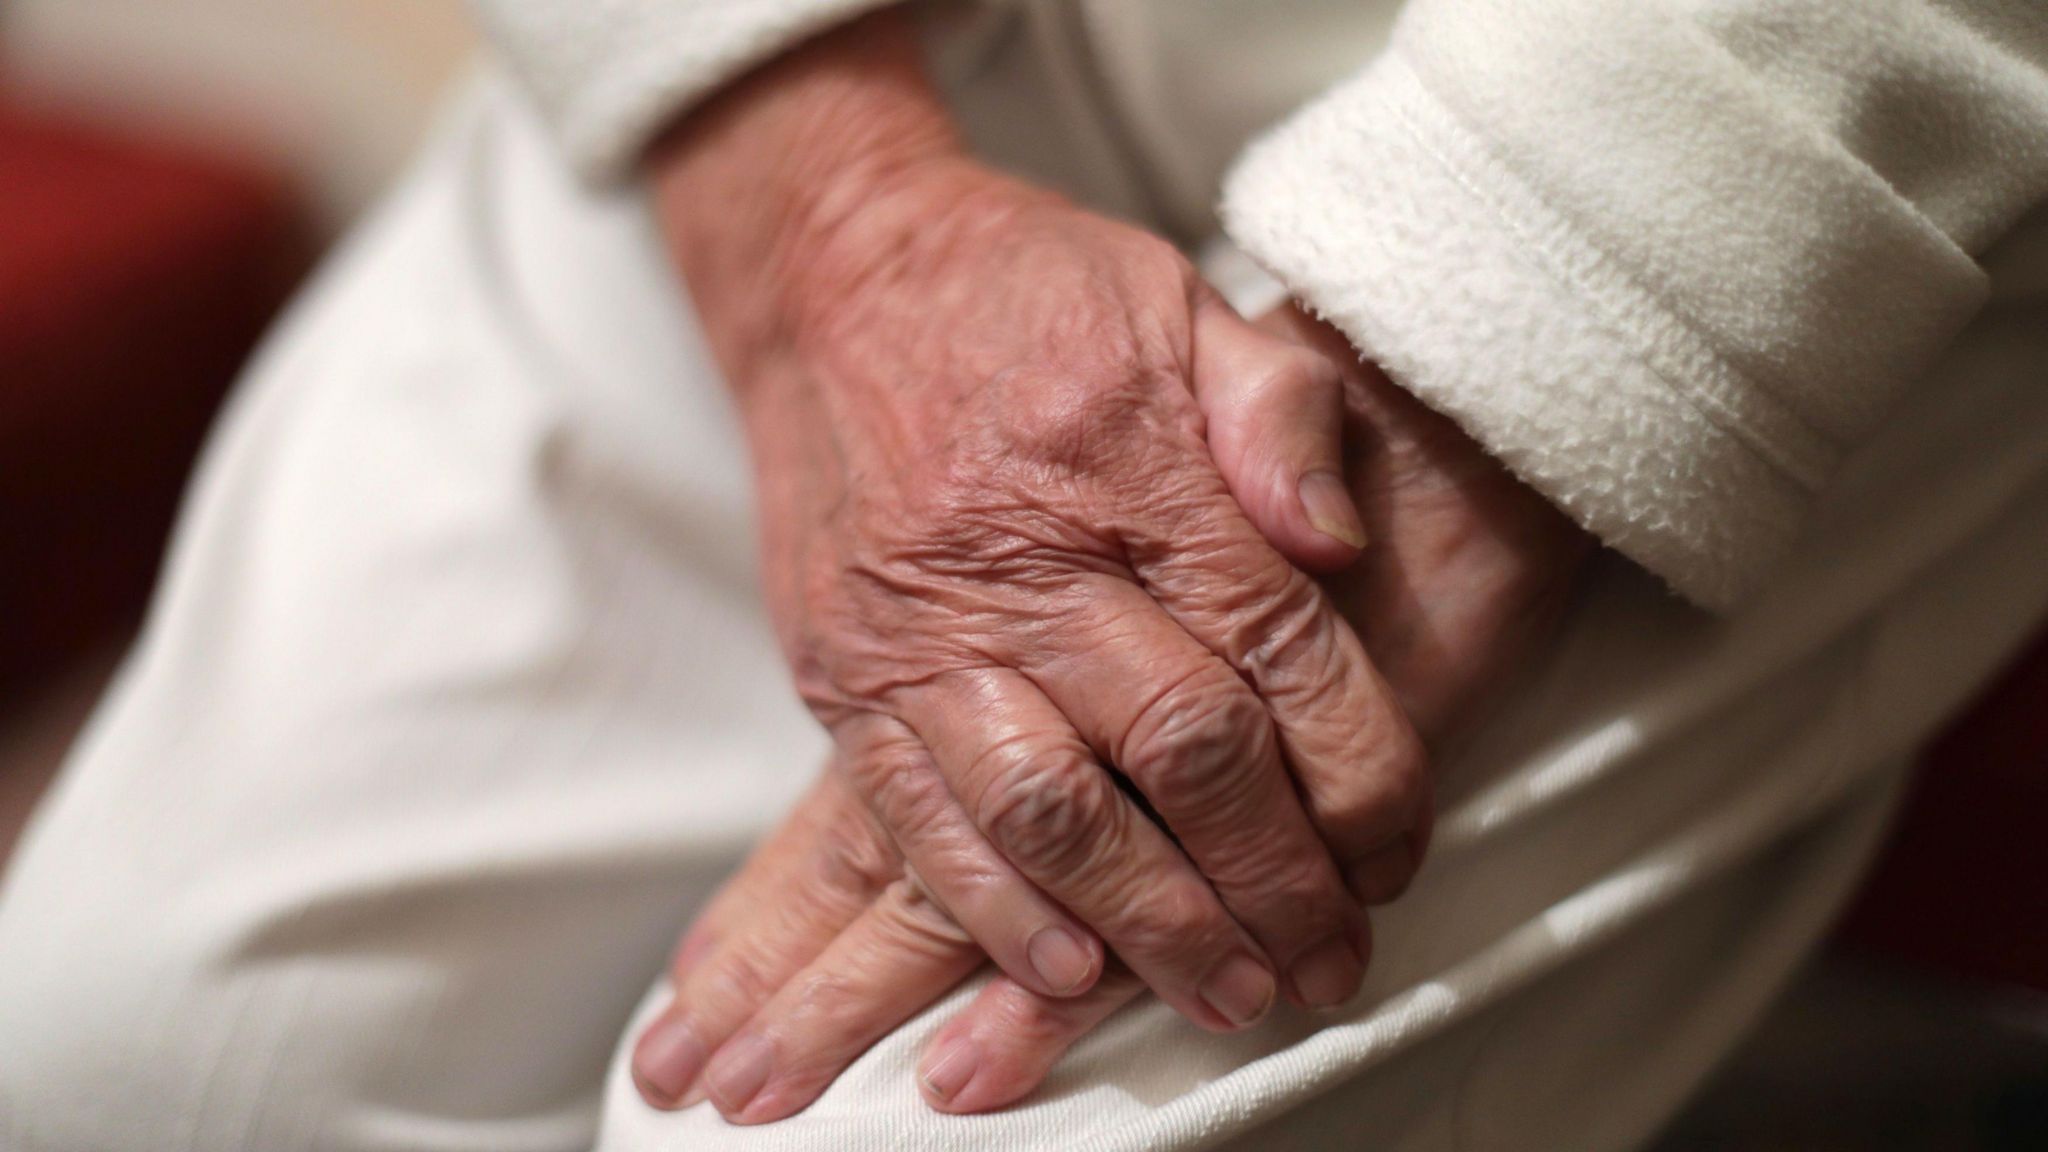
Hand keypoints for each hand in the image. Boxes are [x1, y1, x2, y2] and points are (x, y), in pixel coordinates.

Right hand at [635, 9, 1433, 1105]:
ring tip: (1227, 996)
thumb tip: (1345, 545)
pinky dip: (996, 912)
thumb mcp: (1184, 304)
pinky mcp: (844, 676)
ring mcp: (923, 630)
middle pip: (1183, 754)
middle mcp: (1029, 562)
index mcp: (1135, 469)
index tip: (1396, 851)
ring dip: (1151, 925)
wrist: (836, 275)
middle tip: (1328, 964)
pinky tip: (1067, 971)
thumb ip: (1283, 416)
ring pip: (1054, 814)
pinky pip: (918, 821)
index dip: (1359, 774)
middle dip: (1272, 882)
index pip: (1279, 653)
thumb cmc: (1028, 293)